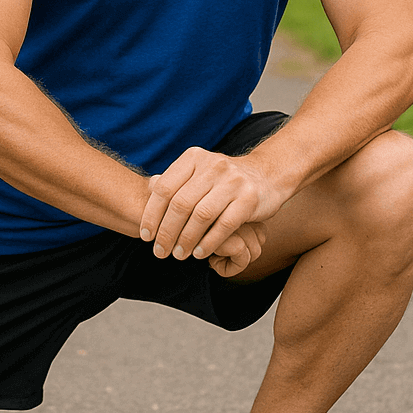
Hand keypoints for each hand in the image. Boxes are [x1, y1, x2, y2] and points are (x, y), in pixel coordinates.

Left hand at [139, 147, 287, 267]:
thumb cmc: (223, 180)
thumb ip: (176, 182)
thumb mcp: (198, 172)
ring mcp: (232, 181)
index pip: (164, 188)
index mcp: (194, 157)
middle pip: (180, 204)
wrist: (267, 175)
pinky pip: (224, 225)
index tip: (147, 236)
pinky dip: (209, 242)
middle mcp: (212, 165)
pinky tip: (199, 253)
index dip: (152, 214)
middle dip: (167, 232)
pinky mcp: (249, 198)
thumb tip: (146, 191)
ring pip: (201, 216)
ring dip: (186, 240)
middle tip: (161, 252)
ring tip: (179, 255)